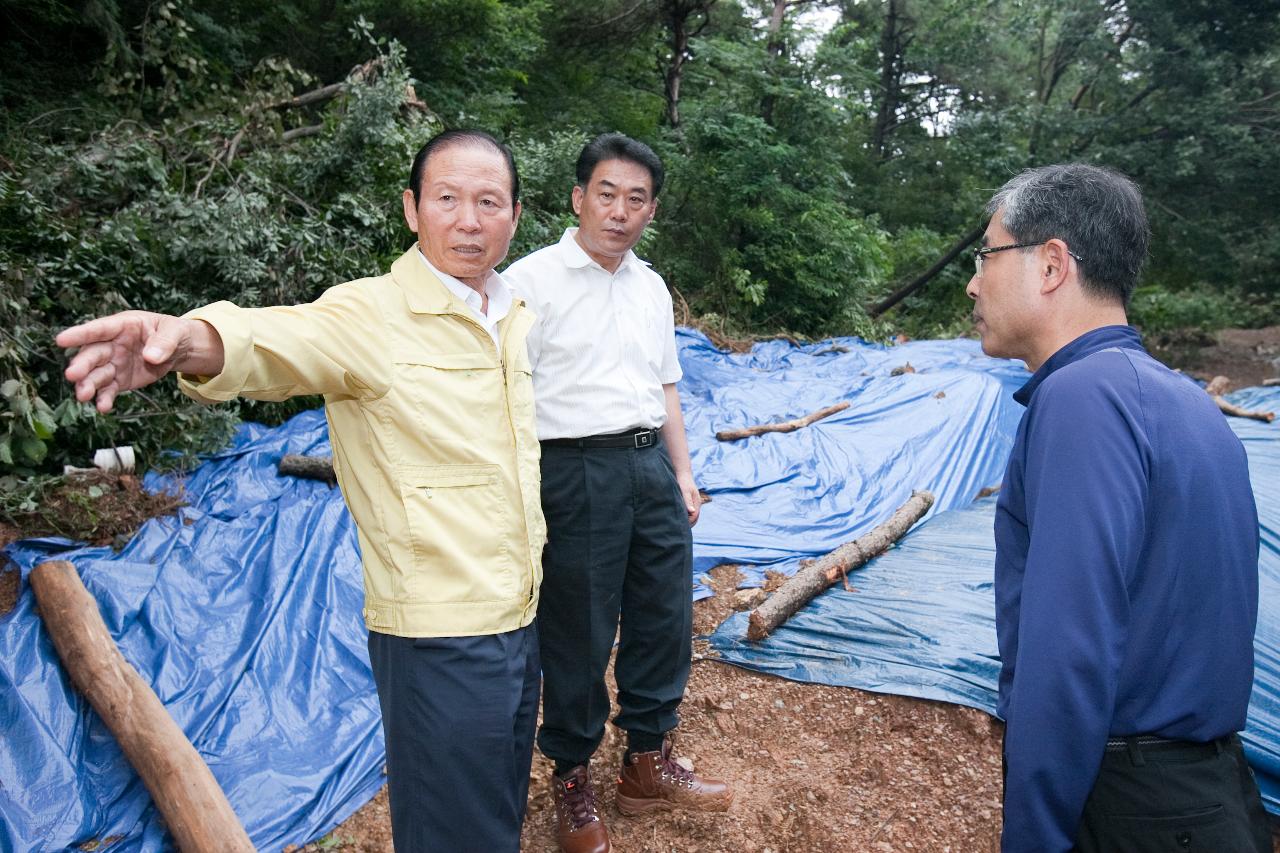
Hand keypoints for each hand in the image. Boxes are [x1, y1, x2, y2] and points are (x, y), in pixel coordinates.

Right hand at [56, 311, 197, 412]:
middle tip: (73, 375)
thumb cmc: (173, 333)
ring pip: (96, 374)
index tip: (61, 340)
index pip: (98, 329)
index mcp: (122, 326)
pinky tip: (102, 407)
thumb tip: (151, 357)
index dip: (80, 334)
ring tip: (83, 396)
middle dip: (82, 365)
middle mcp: (112, 345)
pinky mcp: (120, 380)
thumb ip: (164, 343)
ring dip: (88, 385)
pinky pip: (109, 390)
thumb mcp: (175, 332)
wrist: (179, 349)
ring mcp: (114, 363)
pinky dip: (105, 398)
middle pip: (93, 354)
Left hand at [676, 472, 701, 525]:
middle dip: (688, 524)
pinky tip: (676, 518)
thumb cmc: (683, 481)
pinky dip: (683, 516)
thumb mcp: (685, 491)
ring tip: (676, 526)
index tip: (680, 527)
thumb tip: (692, 512)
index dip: (688, 523)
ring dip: (686, 521)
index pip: (694, 517)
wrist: (682, 473)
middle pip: (694, 518)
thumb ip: (687, 501)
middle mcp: (695, 504)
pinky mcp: (687, 502)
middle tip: (678, 530)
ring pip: (690, 516)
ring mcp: (692, 504)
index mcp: (696, 502)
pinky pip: (687, 512)